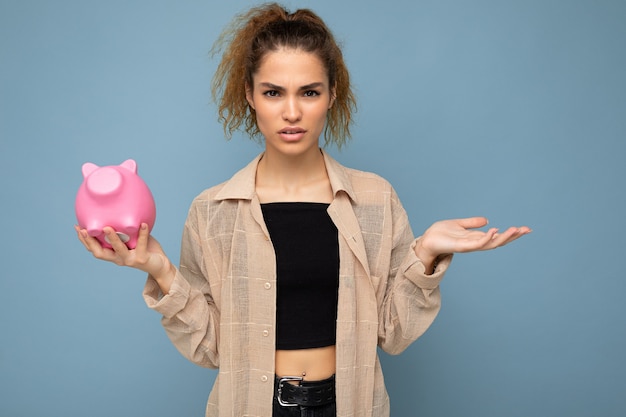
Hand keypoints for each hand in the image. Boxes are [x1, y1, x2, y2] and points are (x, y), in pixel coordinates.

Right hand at [75, 223, 174, 291]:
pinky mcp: (142, 259)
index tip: (77, 227)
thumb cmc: (146, 249)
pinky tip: (143, 223)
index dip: (84, 240)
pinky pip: (142, 244)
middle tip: (84, 229)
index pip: (94, 249)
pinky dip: (143, 233)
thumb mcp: (133, 238)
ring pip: (118, 250)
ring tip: (107, 227)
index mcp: (113, 255)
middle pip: (100, 253)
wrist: (160, 265)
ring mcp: (130, 259)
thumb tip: (120, 209)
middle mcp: (119, 259)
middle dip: (90, 241)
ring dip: (112, 238)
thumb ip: (125, 229)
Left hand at [415, 217, 530, 270]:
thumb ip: (472, 223)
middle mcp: (475, 243)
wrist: (426, 240)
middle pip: (498, 241)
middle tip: (527, 230)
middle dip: (513, 236)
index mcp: (476, 238)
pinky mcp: (461, 246)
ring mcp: (469, 246)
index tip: (525, 229)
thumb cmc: (440, 234)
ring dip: (504, 237)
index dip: (510, 234)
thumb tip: (487, 220)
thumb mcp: (459, 224)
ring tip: (515, 229)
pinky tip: (494, 230)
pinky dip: (487, 238)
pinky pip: (477, 243)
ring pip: (491, 243)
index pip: (497, 236)